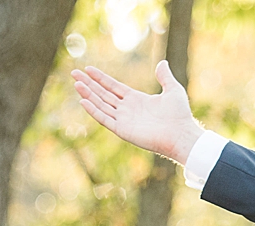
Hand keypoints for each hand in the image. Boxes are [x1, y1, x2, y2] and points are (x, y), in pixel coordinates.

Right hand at [71, 61, 205, 163]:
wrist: (180, 134)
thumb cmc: (179, 115)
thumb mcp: (172, 90)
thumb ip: (164, 77)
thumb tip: (161, 63)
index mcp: (135, 99)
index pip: (113, 87)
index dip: (100, 78)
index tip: (88, 69)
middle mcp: (126, 109)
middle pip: (102, 94)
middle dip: (88, 83)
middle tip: (74, 73)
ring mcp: (123, 120)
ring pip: (101, 104)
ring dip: (88, 94)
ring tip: (76, 84)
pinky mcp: (122, 130)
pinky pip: (104, 119)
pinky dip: (94, 111)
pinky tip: (83, 101)